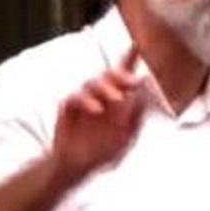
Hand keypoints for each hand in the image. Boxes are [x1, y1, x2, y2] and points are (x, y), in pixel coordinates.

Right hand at [51, 47, 145, 182]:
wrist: (77, 166)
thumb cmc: (103, 151)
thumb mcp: (125, 138)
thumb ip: (134, 118)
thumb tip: (141, 96)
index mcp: (117, 100)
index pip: (124, 75)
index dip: (130, 57)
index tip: (137, 43)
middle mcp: (100, 95)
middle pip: (109, 74)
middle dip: (121, 74)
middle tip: (132, 81)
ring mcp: (84, 99)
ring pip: (94, 82)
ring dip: (106, 88)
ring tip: (116, 99)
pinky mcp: (69, 106)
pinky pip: (76, 96)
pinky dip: (87, 101)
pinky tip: (97, 109)